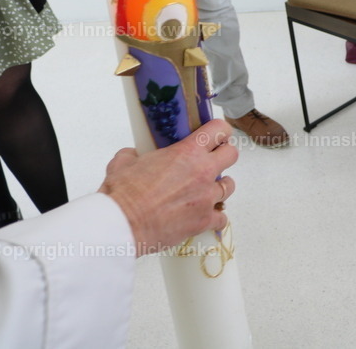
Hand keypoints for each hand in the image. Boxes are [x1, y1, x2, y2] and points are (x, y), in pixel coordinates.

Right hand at [98, 118, 238, 255]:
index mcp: (187, 152)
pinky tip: (204, 215)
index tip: (217, 134)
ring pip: (229, 186)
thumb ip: (132, 154)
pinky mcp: (204, 220)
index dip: (220, 130)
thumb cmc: (123, 194)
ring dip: (220, 186)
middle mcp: (203, 172)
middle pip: (232, 154)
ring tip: (206, 189)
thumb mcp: (123, 163)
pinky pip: (221, 218)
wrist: (123, 225)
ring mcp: (206, 197)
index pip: (219, 129)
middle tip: (212, 159)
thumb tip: (132, 155)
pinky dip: (215, 217)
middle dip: (224, 154)